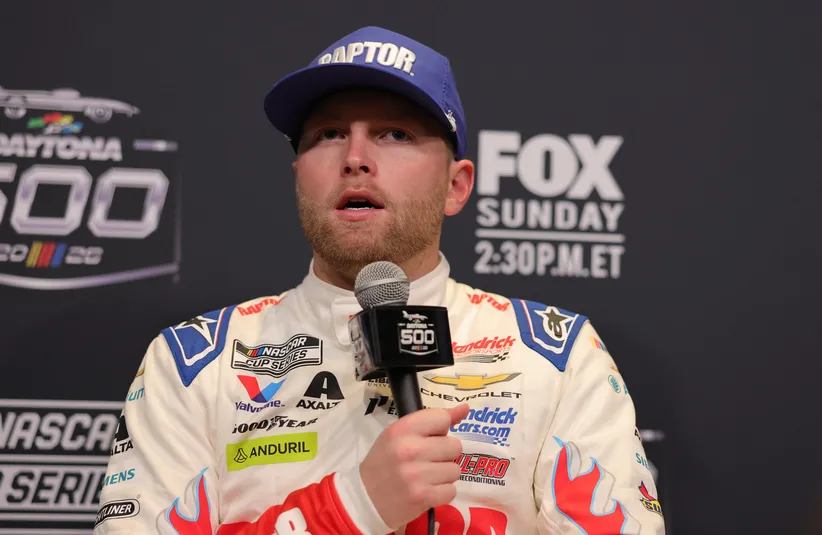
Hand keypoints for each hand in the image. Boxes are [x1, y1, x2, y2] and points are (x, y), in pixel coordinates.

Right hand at [359, 404, 469, 528]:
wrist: (365, 499)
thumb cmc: (385, 462)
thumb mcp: (400, 435)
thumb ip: (432, 420)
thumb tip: (465, 409)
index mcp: (401, 429)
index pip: (442, 418)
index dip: (441, 429)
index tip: (431, 437)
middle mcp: (409, 449)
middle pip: (454, 446)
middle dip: (445, 454)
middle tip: (427, 460)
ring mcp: (416, 475)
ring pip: (455, 470)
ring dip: (444, 475)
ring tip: (426, 477)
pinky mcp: (423, 497)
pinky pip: (451, 491)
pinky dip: (442, 492)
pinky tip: (427, 490)